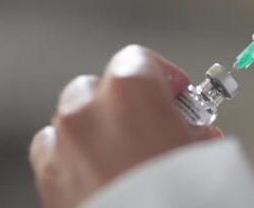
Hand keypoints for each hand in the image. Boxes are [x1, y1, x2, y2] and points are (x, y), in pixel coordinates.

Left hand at [29, 45, 221, 207]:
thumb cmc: (181, 194)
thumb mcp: (206, 152)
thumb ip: (196, 129)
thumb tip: (192, 133)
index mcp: (130, 90)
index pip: (140, 60)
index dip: (163, 76)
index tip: (177, 95)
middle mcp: (88, 108)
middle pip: (100, 85)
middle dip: (124, 102)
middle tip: (153, 126)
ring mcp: (63, 142)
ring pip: (72, 116)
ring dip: (95, 126)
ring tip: (124, 153)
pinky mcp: (48, 177)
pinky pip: (53, 151)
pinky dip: (71, 155)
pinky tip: (97, 174)